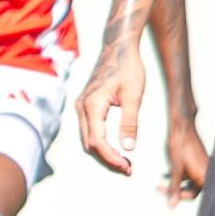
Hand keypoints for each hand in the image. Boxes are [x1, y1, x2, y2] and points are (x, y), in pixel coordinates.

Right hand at [75, 43, 148, 175]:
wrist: (117, 47)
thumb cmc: (127, 68)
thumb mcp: (133, 95)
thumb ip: (129, 122)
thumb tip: (128, 147)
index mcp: (92, 105)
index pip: (98, 142)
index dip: (111, 158)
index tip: (127, 167)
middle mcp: (82, 107)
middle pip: (90, 144)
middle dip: (107, 158)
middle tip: (128, 167)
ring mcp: (81, 106)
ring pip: (87, 138)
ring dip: (103, 151)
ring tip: (123, 160)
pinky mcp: (85, 104)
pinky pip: (88, 130)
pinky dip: (100, 141)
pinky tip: (114, 145)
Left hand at [162, 118, 208, 204]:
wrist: (182, 126)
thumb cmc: (180, 145)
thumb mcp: (176, 169)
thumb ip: (175, 188)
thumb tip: (172, 205)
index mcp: (205, 176)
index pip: (193, 194)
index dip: (178, 195)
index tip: (165, 192)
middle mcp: (208, 171)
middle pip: (192, 188)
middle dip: (176, 189)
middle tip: (161, 188)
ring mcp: (204, 165)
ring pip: (190, 180)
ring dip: (176, 181)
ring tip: (162, 181)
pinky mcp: (199, 160)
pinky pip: (190, 171)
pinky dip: (179, 174)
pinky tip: (167, 172)